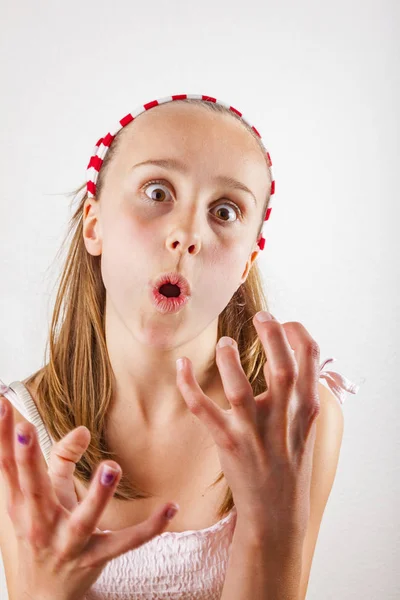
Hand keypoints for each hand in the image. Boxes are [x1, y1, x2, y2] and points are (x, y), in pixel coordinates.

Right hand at [0, 397, 179, 599]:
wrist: (41, 596)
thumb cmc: (41, 530)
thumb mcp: (44, 496)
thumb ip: (61, 457)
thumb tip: (83, 428)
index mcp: (22, 503)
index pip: (9, 465)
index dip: (4, 436)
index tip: (3, 405)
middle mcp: (40, 523)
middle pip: (34, 488)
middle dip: (29, 459)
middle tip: (27, 428)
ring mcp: (68, 543)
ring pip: (84, 519)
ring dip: (98, 495)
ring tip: (112, 466)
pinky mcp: (95, 558)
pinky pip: (125, 543)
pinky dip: (149, 528)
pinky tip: (171, 508)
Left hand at [175, 311, 320, 551]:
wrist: (277, 515)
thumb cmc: (288, 465)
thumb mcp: (303, 429)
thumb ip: (297, 396)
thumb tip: (286, 361)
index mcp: (305, 411)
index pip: (311, 360)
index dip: (298, 334)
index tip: (285, 322)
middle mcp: (282, 419)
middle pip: (282, 368)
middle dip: (272, 336)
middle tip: (261, 316)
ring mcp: (254, 433)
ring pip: (239, 388)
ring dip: (229, 360)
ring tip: (224, 343)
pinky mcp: (228, 444)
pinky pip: (204, 409)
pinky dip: (188, 385)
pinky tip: (181, 364)